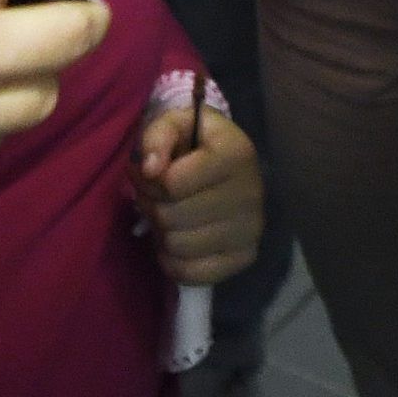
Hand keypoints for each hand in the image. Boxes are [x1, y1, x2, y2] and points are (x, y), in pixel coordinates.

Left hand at [134, 100, 262, 287]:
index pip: (171, 184)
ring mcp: (251, 229)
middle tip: (152, 197)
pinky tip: (175, 240)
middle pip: (172, 218)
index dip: (147, 181)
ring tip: (165, 216)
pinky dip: (173, 261)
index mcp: (236, 153)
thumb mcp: (175, 122)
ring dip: (161, 233)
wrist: (230, 163)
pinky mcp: (244, 257)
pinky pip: (193, 274)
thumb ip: (157, 136)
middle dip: (152, 207)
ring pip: (178, 246)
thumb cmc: (196, 142)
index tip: (147, 173)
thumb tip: (149, 169)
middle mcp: (251, 193)